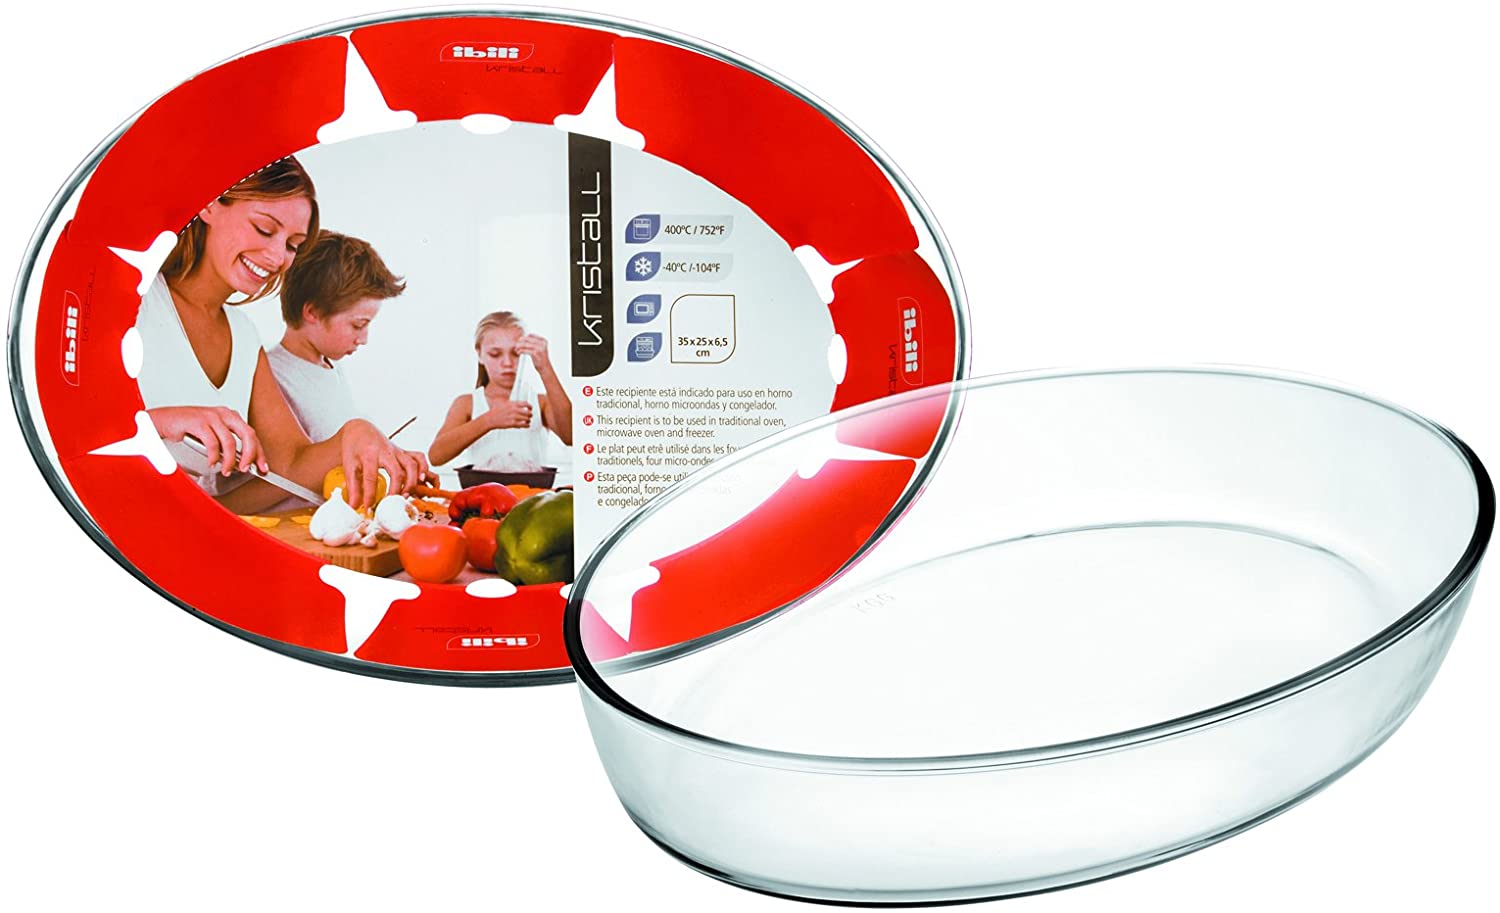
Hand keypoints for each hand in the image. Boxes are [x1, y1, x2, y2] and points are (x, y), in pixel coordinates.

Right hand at [149, 406, 266, 476]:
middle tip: (247, 469)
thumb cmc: (188, 428)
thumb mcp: (213, 435)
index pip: (252, 435)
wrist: (164, 420)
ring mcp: (211, 416)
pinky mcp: (198, 422)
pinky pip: (212, 443)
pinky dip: (214, 457)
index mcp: (230, 416)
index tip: (263, 467)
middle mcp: (224, 414)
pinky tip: (212, 463)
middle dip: (250, 455)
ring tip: (227, 470)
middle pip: (248, 435)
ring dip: (230, 460)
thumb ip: (228, 446)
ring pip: (230, 442)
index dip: (259, 452)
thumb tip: (242, 463)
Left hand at [338, 420, 437, 508]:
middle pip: (397, 471)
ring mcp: (398, 451)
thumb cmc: (355, 447)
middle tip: (392, 503)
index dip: (370, 495)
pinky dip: (425, 470)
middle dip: (397, 489)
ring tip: (407, 495)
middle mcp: (387, 452)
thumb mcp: (348, 465)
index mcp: (369, 454)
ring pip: (412, 465)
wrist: (361, 430)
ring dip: (413, 482)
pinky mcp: (404, 452)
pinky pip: (420, 459)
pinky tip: (423, 482)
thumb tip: (353, 506)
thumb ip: (353, 486)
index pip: (370, 477)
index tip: (367, 508)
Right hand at [483, 400, 532, 430]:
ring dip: (528, 420)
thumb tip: (517, 401)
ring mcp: (514, 417)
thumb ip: (511, 401)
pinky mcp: (512, 424)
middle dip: (530, 414)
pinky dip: (527, 425)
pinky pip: (523, 425)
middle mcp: (514, 410)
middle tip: (530, 415)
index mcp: (513, 404)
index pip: (526, 403)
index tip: (531, 408)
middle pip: (528, 412)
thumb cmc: (496, 411)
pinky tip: (527, 425)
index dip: (530, 406)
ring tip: (528, 420)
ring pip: (526, 419)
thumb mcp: (502, 402)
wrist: (490, 419)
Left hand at [516, 334, 552, 371]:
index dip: (524, 337)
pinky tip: (518, 352)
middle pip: (527, 339)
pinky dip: (520, 351)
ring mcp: (539, 348)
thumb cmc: (541, 358)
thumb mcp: (539, 348)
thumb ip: (533, 343)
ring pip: (525, 344)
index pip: (531, 335)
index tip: (520, 341)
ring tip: (516, 349)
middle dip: (520, 341)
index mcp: (543, 341)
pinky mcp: (535, 353)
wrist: (545, 368)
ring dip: (519, 346)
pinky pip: (525, 350)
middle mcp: (542, 343)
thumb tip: (523, 338)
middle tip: (516, 344)